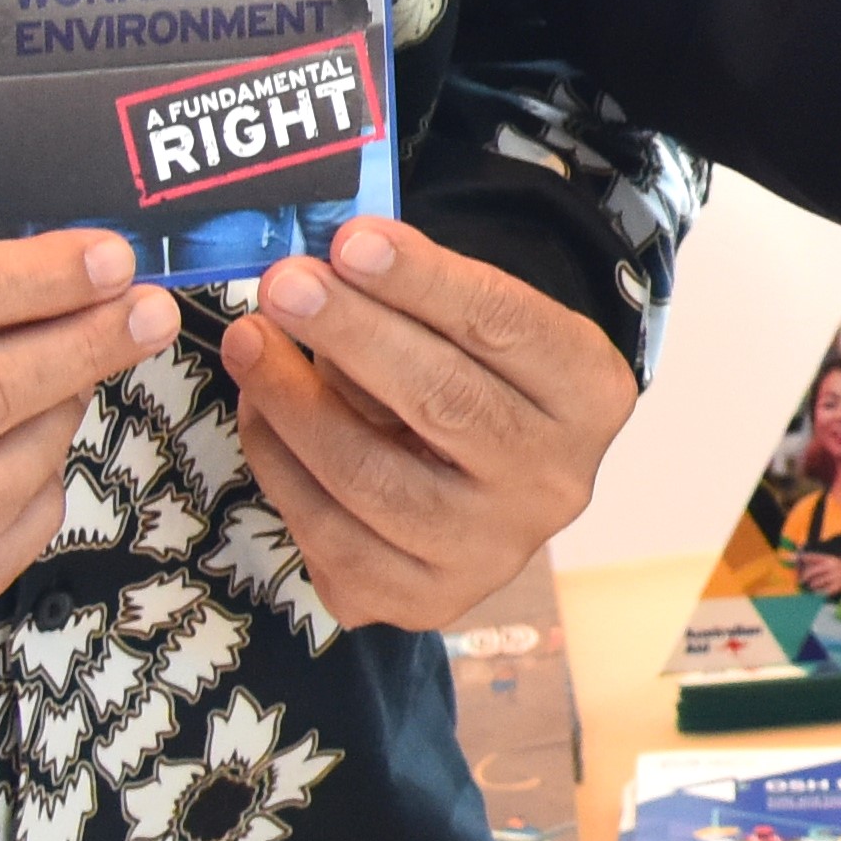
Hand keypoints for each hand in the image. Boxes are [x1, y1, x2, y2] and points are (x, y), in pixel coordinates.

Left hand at [223, 215, 644, 629]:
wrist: (485, 484)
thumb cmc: (471, 376)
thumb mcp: (473, 327)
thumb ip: (413, 297)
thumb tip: (320, 268)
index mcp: (590, 395)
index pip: (505, 324)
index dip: (422, 281)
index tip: (350, 241)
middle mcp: (557, 482)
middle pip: (444, 400)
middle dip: (351, 333)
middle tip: (283, 284)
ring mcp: (492, 552)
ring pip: (374, 476)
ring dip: (294, 401)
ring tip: (250, 340)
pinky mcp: (424, 599)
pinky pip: (331, 535)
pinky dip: (280, 465)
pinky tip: (260, 412)